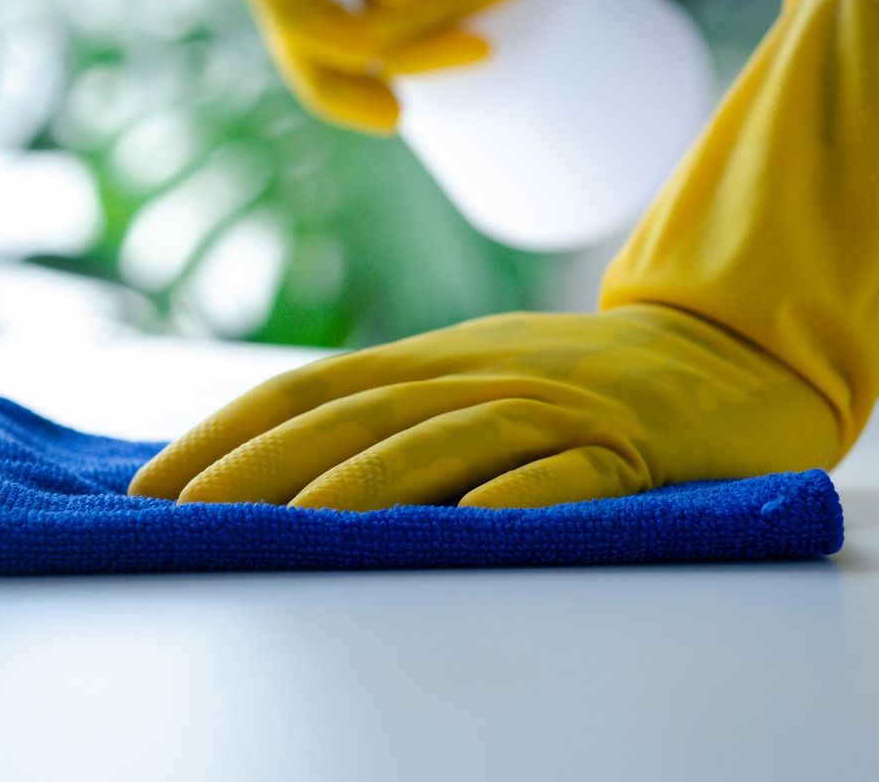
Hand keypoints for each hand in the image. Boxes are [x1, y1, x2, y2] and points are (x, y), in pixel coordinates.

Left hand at [135, 0, 878, 507]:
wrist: (730, 355)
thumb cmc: (581, 386)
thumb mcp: (468, 385)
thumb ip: (384, 418)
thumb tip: (266, 474)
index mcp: (428, 365)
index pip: (303, 392)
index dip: (222, 435)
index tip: (148, 486)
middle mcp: (476, 376)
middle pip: (354, 418)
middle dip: (260, 467)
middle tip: (183, 513)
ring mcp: (555, 408)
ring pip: (451, 441)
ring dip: (373, 482)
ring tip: (302, 523)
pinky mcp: (633, 446)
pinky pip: (577, 474)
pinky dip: (531, 494)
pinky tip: (486, 522)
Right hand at [229, 0, 645, 132]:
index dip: (332, 34)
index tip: (414, 40)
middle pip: (296, 26)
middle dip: (385, 53)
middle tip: (481, 46)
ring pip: (327, 47)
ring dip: (409, 57)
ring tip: (486, 43)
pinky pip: (358, 41)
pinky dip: (410, 54)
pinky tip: (459, 53)